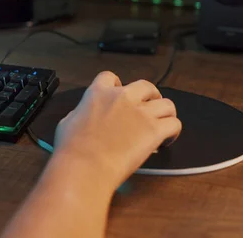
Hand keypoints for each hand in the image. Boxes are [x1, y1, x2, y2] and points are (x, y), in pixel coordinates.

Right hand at [54, 71, 181, 190]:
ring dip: (165, 113)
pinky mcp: (154, 130)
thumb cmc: (71, 149)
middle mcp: (122, 97)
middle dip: (150, 96)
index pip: (111, 77)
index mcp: (98, 93)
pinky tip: (166, 140)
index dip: (118, 85)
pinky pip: (174, 123)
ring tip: (162, 124)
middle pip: (146, 86)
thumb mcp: (67, 122)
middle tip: (149, 109)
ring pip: (167, 104)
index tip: (120, 95)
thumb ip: (80, 113)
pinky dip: (173, 132)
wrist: (85, 166)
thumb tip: (82, 116)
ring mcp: (140, 113)